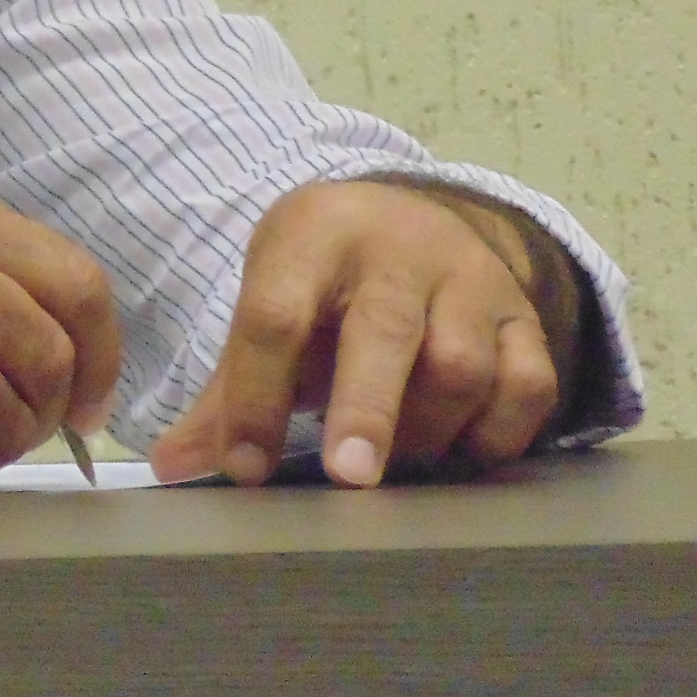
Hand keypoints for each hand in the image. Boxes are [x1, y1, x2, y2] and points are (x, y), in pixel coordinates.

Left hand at [145, 180, 559, 488]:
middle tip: (348, 477)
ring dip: (425, 430)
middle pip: (384, 330)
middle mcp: (396, 246)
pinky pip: (527, 386)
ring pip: (460, 365)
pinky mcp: (524, 316)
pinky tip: (458, 453)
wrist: (412, 220)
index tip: (246, 468)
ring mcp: (470, 278)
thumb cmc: (323, 280)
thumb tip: (170, 467)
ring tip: (394, 461)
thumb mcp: (268, 303)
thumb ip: (225, 392)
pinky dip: (495, 434)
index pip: (276, 314)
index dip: (257, 395)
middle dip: (365, 408)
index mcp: (312, 233)